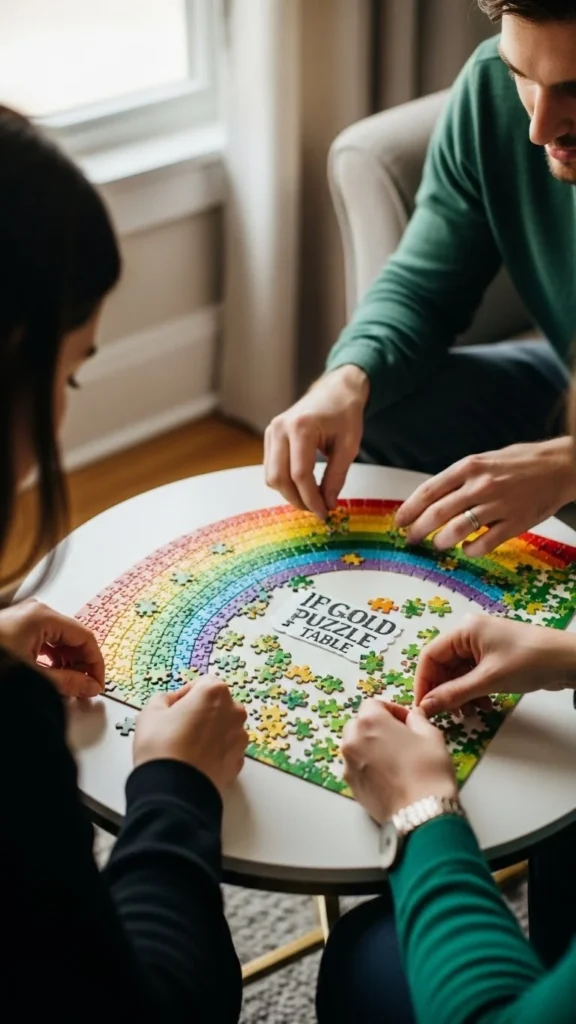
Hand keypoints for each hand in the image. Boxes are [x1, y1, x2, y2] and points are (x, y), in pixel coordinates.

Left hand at [0, 599, 104, 696]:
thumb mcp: (34, 676)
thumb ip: (67, 682)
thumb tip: (91, 687)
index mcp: (43, 617)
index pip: (84, 637)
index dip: (95, 662)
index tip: (98, 683)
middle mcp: (37, 612)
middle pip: (73, 637)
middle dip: (81, 663)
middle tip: (85, 688)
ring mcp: (27, 618)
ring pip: (60, 639)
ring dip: (68, 662)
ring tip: (70, 684)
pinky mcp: (19, 628)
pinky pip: (46, 640)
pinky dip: (54, 657)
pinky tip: (54, 674)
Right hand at [134, 676, 248, 795]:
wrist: (173, 789)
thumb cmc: (161, 746)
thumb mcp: (150, 712)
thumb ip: (164, 699)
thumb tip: (172, 701)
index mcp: (214, 692)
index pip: (202, 683)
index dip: (186, 695)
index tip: (174, 709)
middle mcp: (233, 712)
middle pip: (218, 705)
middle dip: (202, 713)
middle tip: (179, 728)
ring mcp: (239, 738)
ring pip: (224, 728)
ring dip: (210, 733)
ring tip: (187, 748)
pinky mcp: (239, 761)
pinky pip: (226, 750)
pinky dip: (215, 753)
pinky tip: (196, 761)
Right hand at [264, 365, 369, 518]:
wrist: (335, 391)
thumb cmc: (345, 414)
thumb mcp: (348, 446)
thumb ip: (336, 477)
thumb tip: (327, 504)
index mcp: (301, 427)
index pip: (300, 474)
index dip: (311, 499)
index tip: (325, 513)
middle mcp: (280, 429)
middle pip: (279, 478)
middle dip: (298, 500)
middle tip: (317, 510)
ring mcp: (271, 432)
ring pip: (271, 476)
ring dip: (289, 494)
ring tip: (311, 499)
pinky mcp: (270, 436)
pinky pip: (271, 468)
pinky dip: (284, 482)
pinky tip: (302, 486)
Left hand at [341, 700, 456, 823]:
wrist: (421, 813)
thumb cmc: (428, 771)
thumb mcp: (431, 735)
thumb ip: (417, 719)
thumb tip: (413, 716)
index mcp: (370, 722)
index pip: (373, 704)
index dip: (391, 710)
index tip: (405, 721)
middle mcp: (353, 740)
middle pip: (359, 724)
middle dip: (377, 728)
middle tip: (399, 738)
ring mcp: (349, 765)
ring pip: (355, 746)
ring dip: (370, 747)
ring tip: (395, 759)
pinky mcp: (351, 786)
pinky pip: (356, 767)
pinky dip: (367, 766)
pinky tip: (389, 776)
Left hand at [395, 437, 575, 555]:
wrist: (560, 466)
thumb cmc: (521, 462)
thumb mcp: (484, 460)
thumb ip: (459, 478)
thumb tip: (431, 499)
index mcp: (469, 467)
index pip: (428, 491)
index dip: (409, 509)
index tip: (399, 521)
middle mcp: (480, 485)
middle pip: (437, 514)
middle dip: (419, 530)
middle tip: (412, 538)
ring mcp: (498, 505)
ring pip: (457, 531)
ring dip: (442, 542)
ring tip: (438, 544)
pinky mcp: (515, 523)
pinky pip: (484, 544)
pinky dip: (471, 550)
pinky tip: (467, 549)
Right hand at [414, 614, 575, 715]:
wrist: (568, 660)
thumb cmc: (529, 661)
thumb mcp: (488, 680)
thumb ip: (454, 694)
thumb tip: (425, 707)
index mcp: (464, 630)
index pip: (430, 655)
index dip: (423, 682)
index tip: (422, 707)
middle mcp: (470, 634)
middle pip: (444, 665)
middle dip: (444, 691)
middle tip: (447, 714)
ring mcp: (483, 646)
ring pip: (459, 673)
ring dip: (460, 695)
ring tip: (470, 713)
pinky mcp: (495, 657)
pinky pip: (474, 675)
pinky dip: (474, 692)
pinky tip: (484, 706)